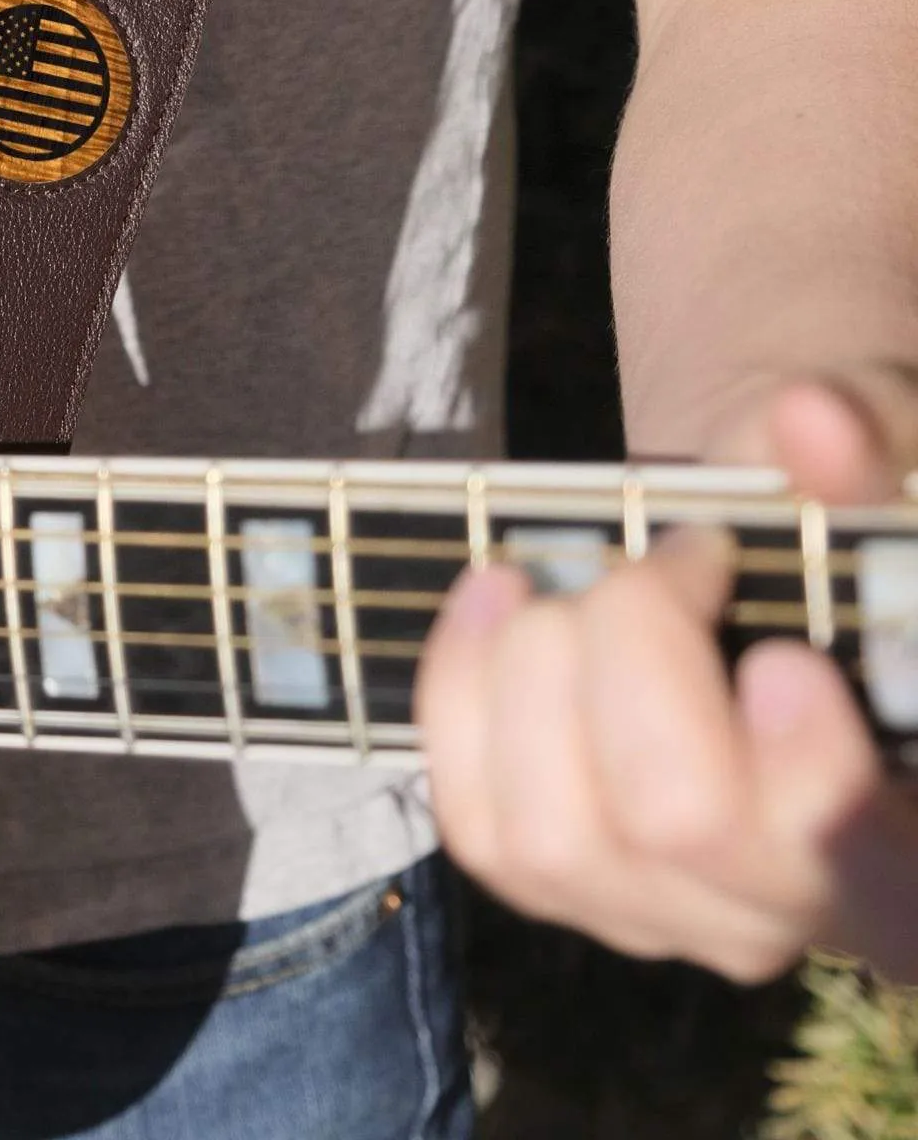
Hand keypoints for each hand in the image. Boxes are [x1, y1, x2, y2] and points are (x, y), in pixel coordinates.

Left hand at [418, 374, 917, 982]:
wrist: (748, 590)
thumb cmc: (834, 544)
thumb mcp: (877, 481)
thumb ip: (864, 454)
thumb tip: (808, 421)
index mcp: (902, 843)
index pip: (844, 850)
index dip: (808, 767)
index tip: (782, 652)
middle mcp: (781, 914)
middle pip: (674, 820)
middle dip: (638, 645)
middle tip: (673, 560)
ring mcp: (649, 914)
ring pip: (552, 830)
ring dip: (537, 667)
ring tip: (570, 578)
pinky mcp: (545, 878)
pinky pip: (472, 814)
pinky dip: (460, 687)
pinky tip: (494, 595)